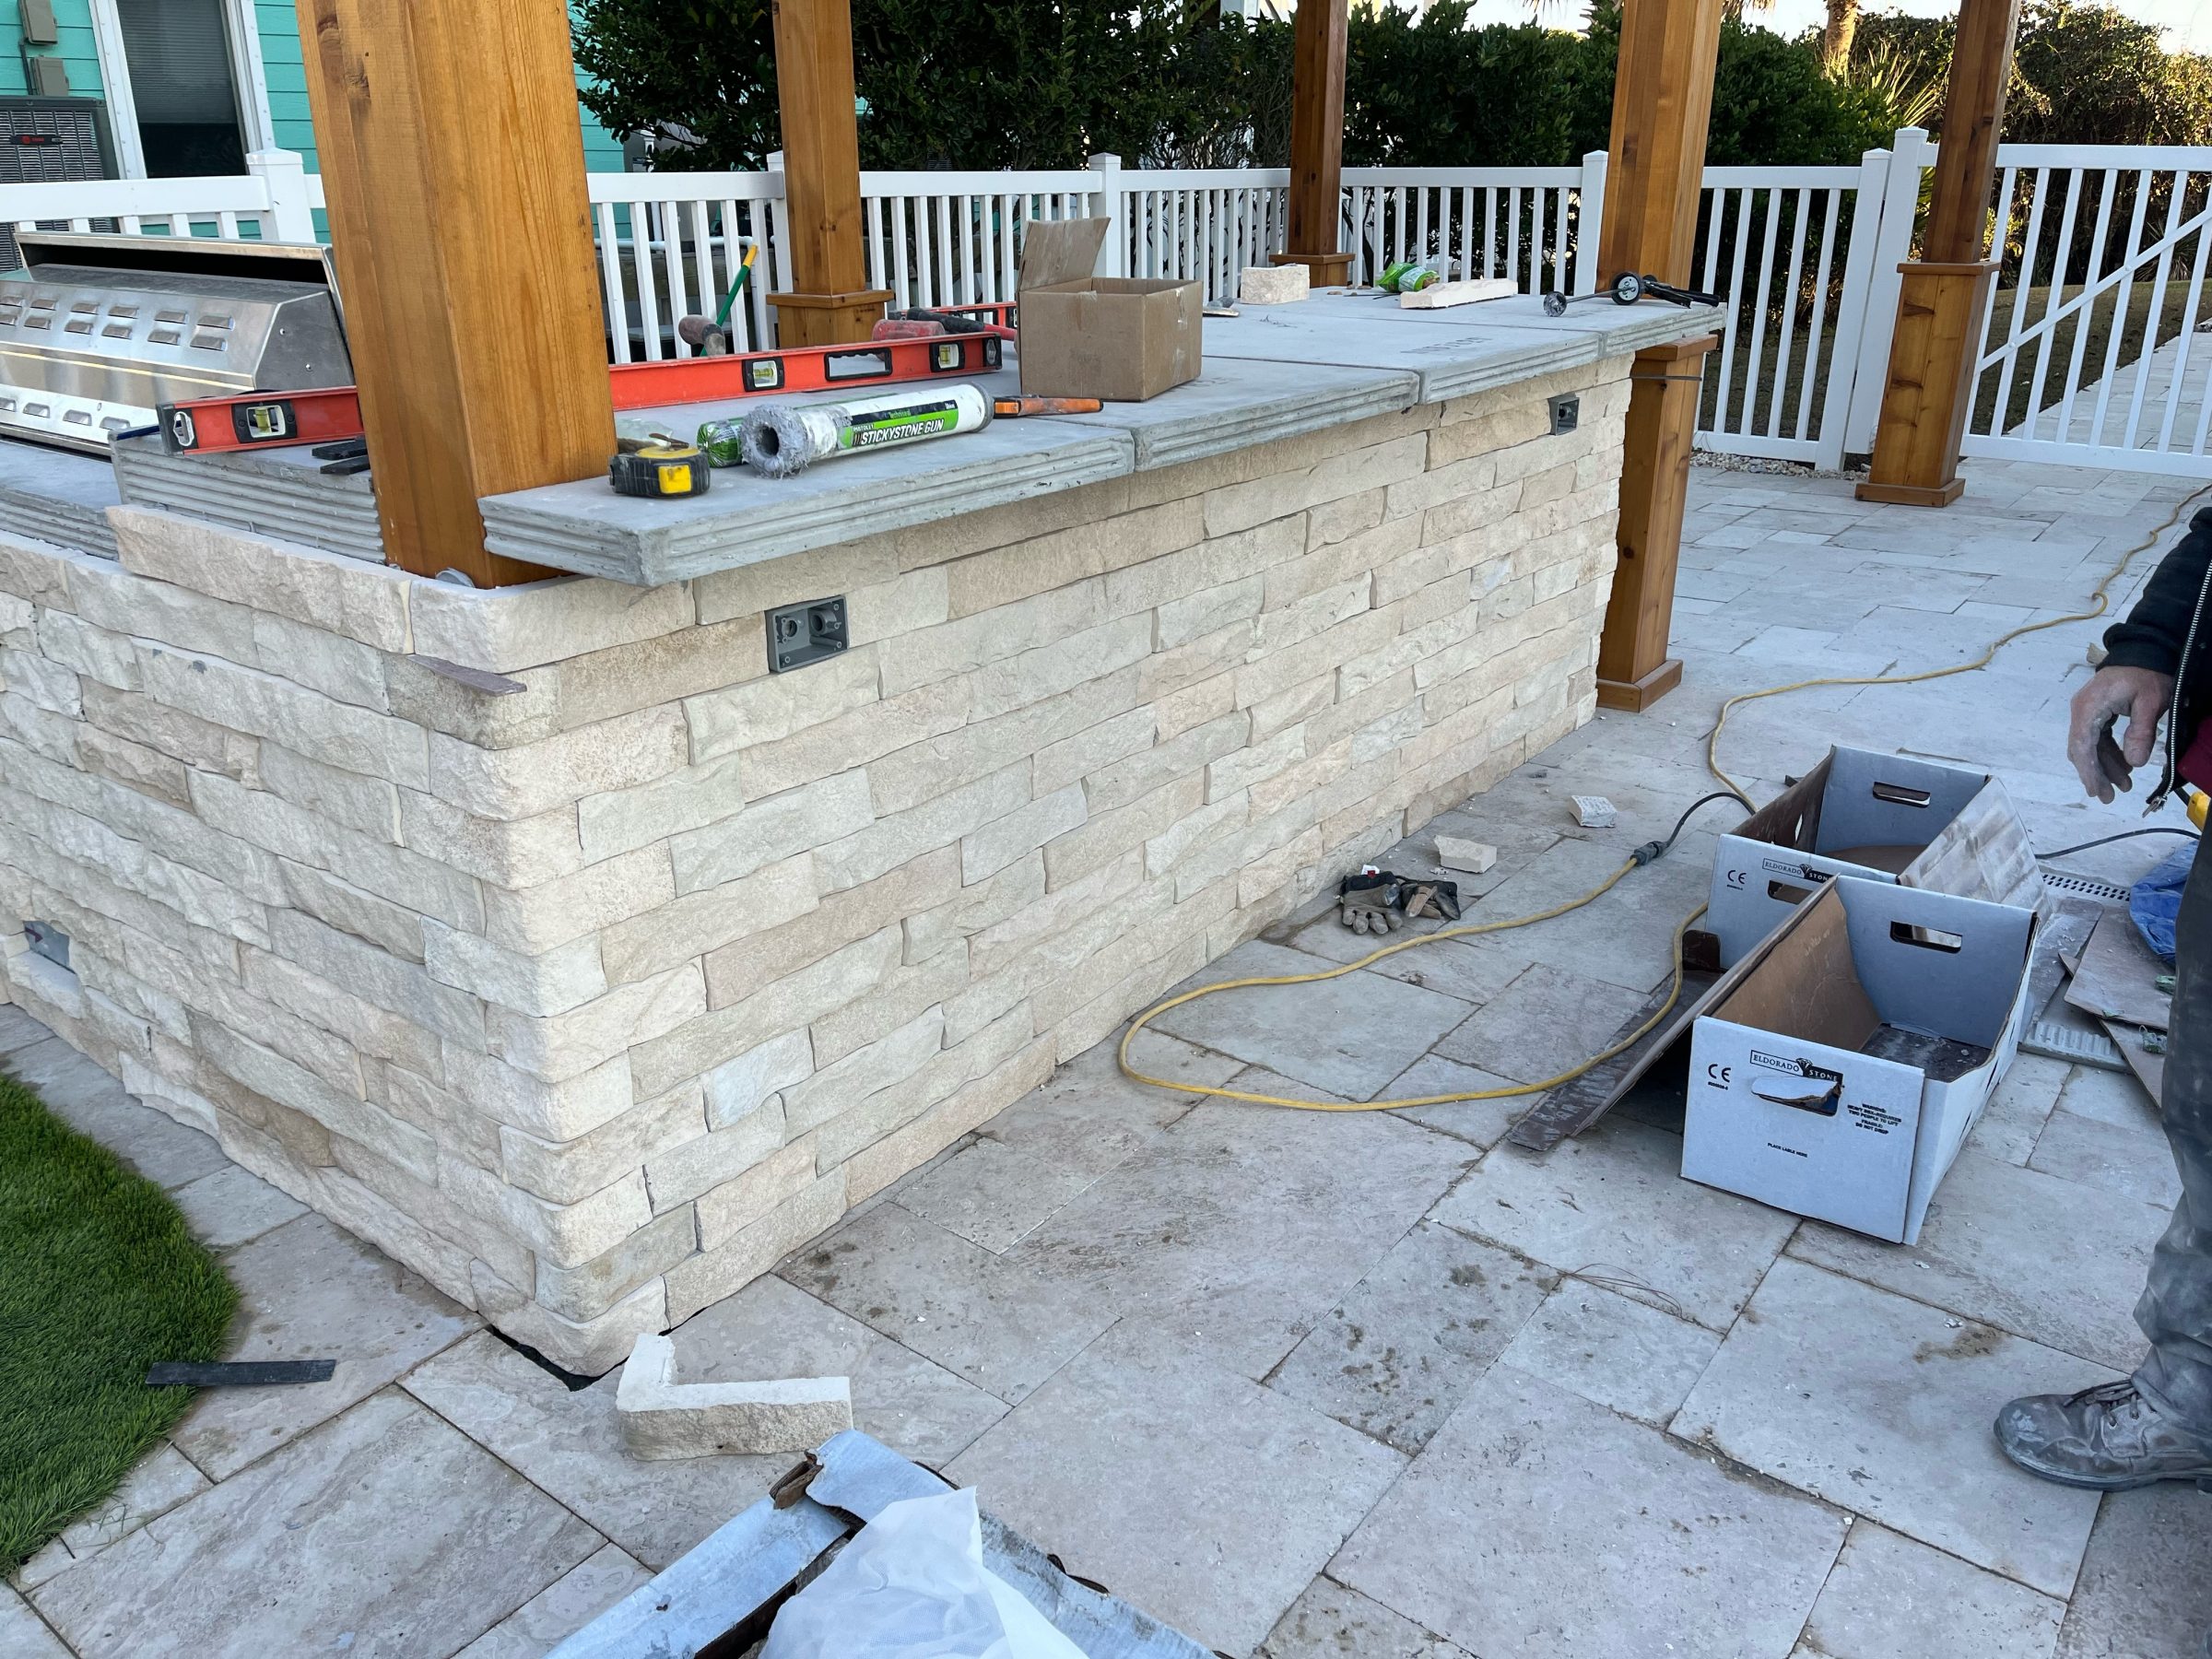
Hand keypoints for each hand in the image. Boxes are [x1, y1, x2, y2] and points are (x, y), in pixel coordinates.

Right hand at [2068, 665, 2173, 801]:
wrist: (2145, 652)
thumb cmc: (2147, 674)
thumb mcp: (2150, 702)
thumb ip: (2141, 732)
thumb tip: (2135, 763)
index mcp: (2089, 707)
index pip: (2082, 745)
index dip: (2088, 770)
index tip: (2095, 790)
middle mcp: (2081, 710)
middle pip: (2081, 749)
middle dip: (2095, 774)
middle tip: (2107, 797)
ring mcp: (2087, 712)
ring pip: (2089, 746)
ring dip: (2104, 766)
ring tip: (2123, 786)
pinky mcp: (2096, 713)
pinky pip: (2097, 739)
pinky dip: (2108, 754)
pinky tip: (2124, 766)